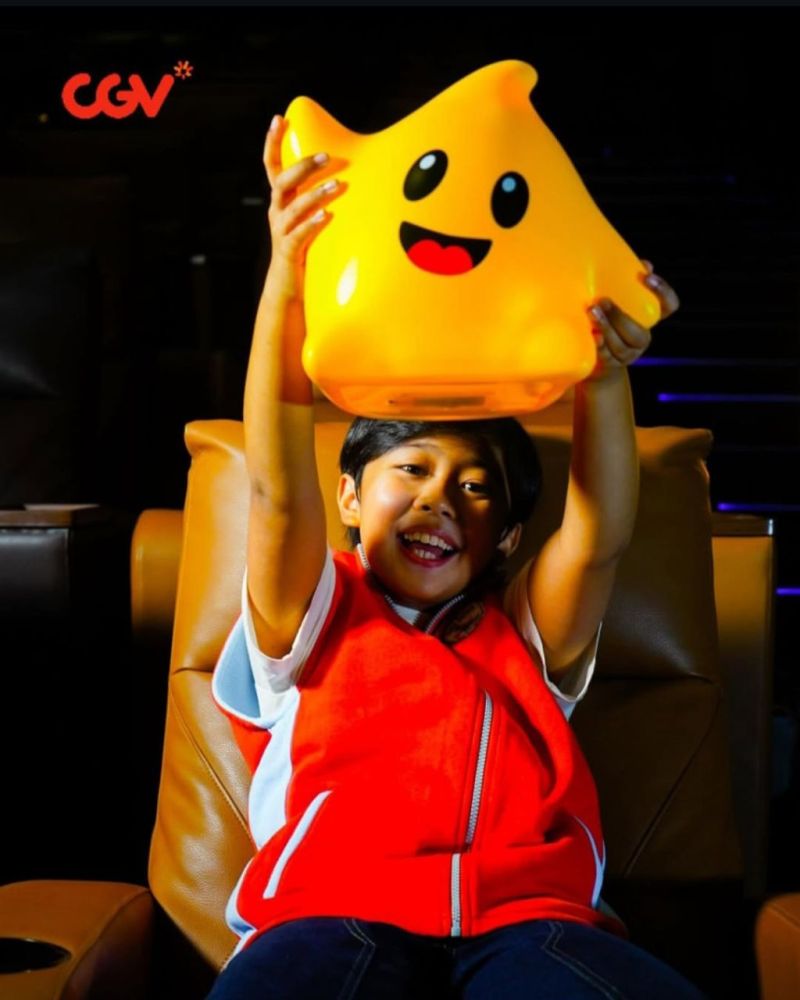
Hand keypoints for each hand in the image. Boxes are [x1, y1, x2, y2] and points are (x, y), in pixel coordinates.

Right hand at [263, 114, 343, 297]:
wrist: (288, 287)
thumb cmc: (305, 247)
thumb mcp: (309, 216)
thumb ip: (320, 195)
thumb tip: (349, 173)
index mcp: (281, 200)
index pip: (273, 165)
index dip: (273, 142)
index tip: (279, 119)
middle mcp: (277, 212)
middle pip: (282, 182)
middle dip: (303, 166)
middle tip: (326, 156)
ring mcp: (281, 232)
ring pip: (293, 208)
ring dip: (314, 195)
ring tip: (337, 186)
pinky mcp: (289, 252)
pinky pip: (298, 236)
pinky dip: (312, 225)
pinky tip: (326, 216)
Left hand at [585, 262, 679, 380]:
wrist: (593, 357)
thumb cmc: (607, 319)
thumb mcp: (618, 300)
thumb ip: (628, 282)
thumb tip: (645, 264)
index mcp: (648, 319)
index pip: (668, 306)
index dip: (662, 293)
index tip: (647, 277)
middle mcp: (641, 339)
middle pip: (640, 333)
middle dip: (620, 317)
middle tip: (603, 301)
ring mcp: (627, 355)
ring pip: (621, 346)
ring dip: (606, 329)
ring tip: (592, 313)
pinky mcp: (610, 365)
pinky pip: (606, 357)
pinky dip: (599, 346)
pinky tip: (592, 336)